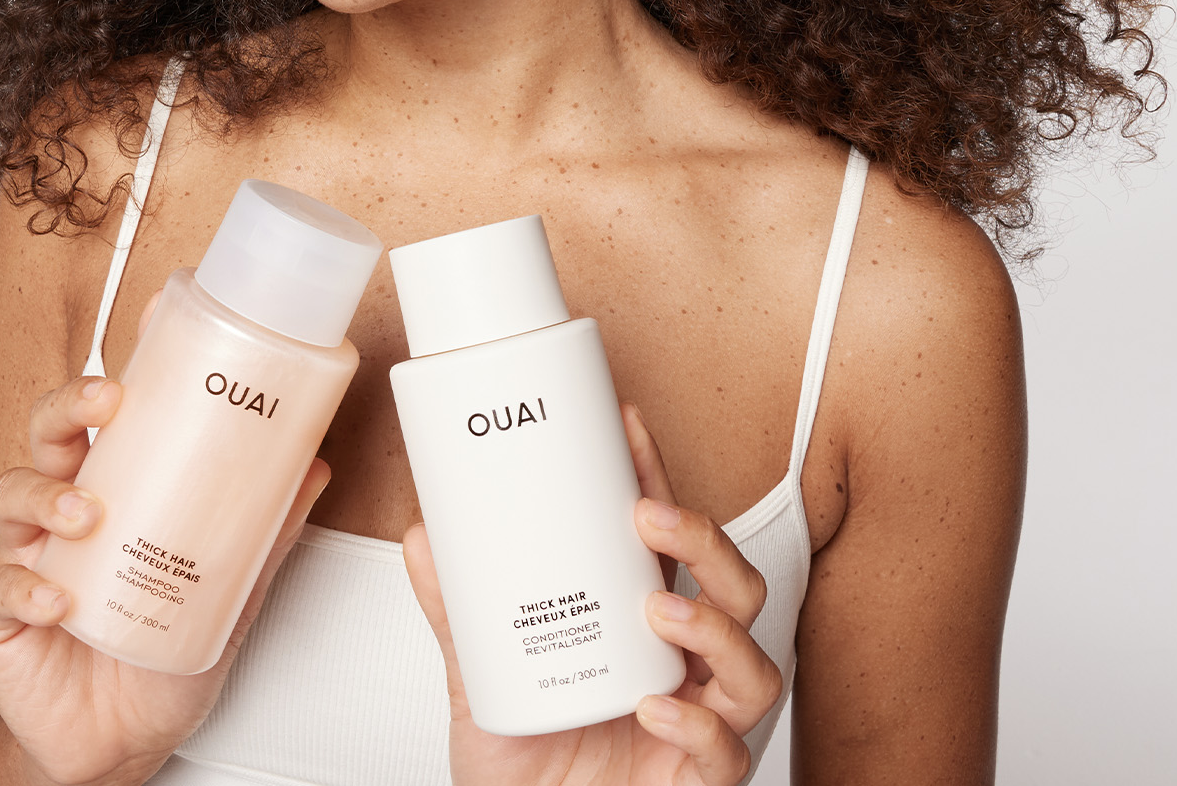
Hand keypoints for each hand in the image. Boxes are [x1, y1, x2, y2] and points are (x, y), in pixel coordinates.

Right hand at [0, 329, 328, 784]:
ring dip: (47, 493)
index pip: (109, 413)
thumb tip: (314, 468)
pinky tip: (56, 596)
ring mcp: (34, 555)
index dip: (122, 364)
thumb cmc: (165, 656)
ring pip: (13, 493)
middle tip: (108, 404)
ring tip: (87, 513)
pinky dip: (22, 584)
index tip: (147, 325)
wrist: (124, 744)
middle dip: (70, 405)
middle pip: (50, 431)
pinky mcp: (5, 614)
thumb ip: (267, 531)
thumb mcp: (230, 588)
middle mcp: (69, 509)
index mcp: (119, 488)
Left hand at [402, 403, 781, 785]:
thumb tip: (422, 537)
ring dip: (712, 626)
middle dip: (704, 540)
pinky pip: (727, 752)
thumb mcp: (480, 678)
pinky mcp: (697, 784)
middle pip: (736, 587)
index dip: (655, 479)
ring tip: (657, 609)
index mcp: (638, 626)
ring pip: (754, 664)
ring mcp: (698, 723)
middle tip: (647, 516)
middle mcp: (680, 667)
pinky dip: (697, 726)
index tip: (625, 426)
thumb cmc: (521, 768)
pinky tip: (653, 710)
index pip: (666, 541)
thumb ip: (456, 613)